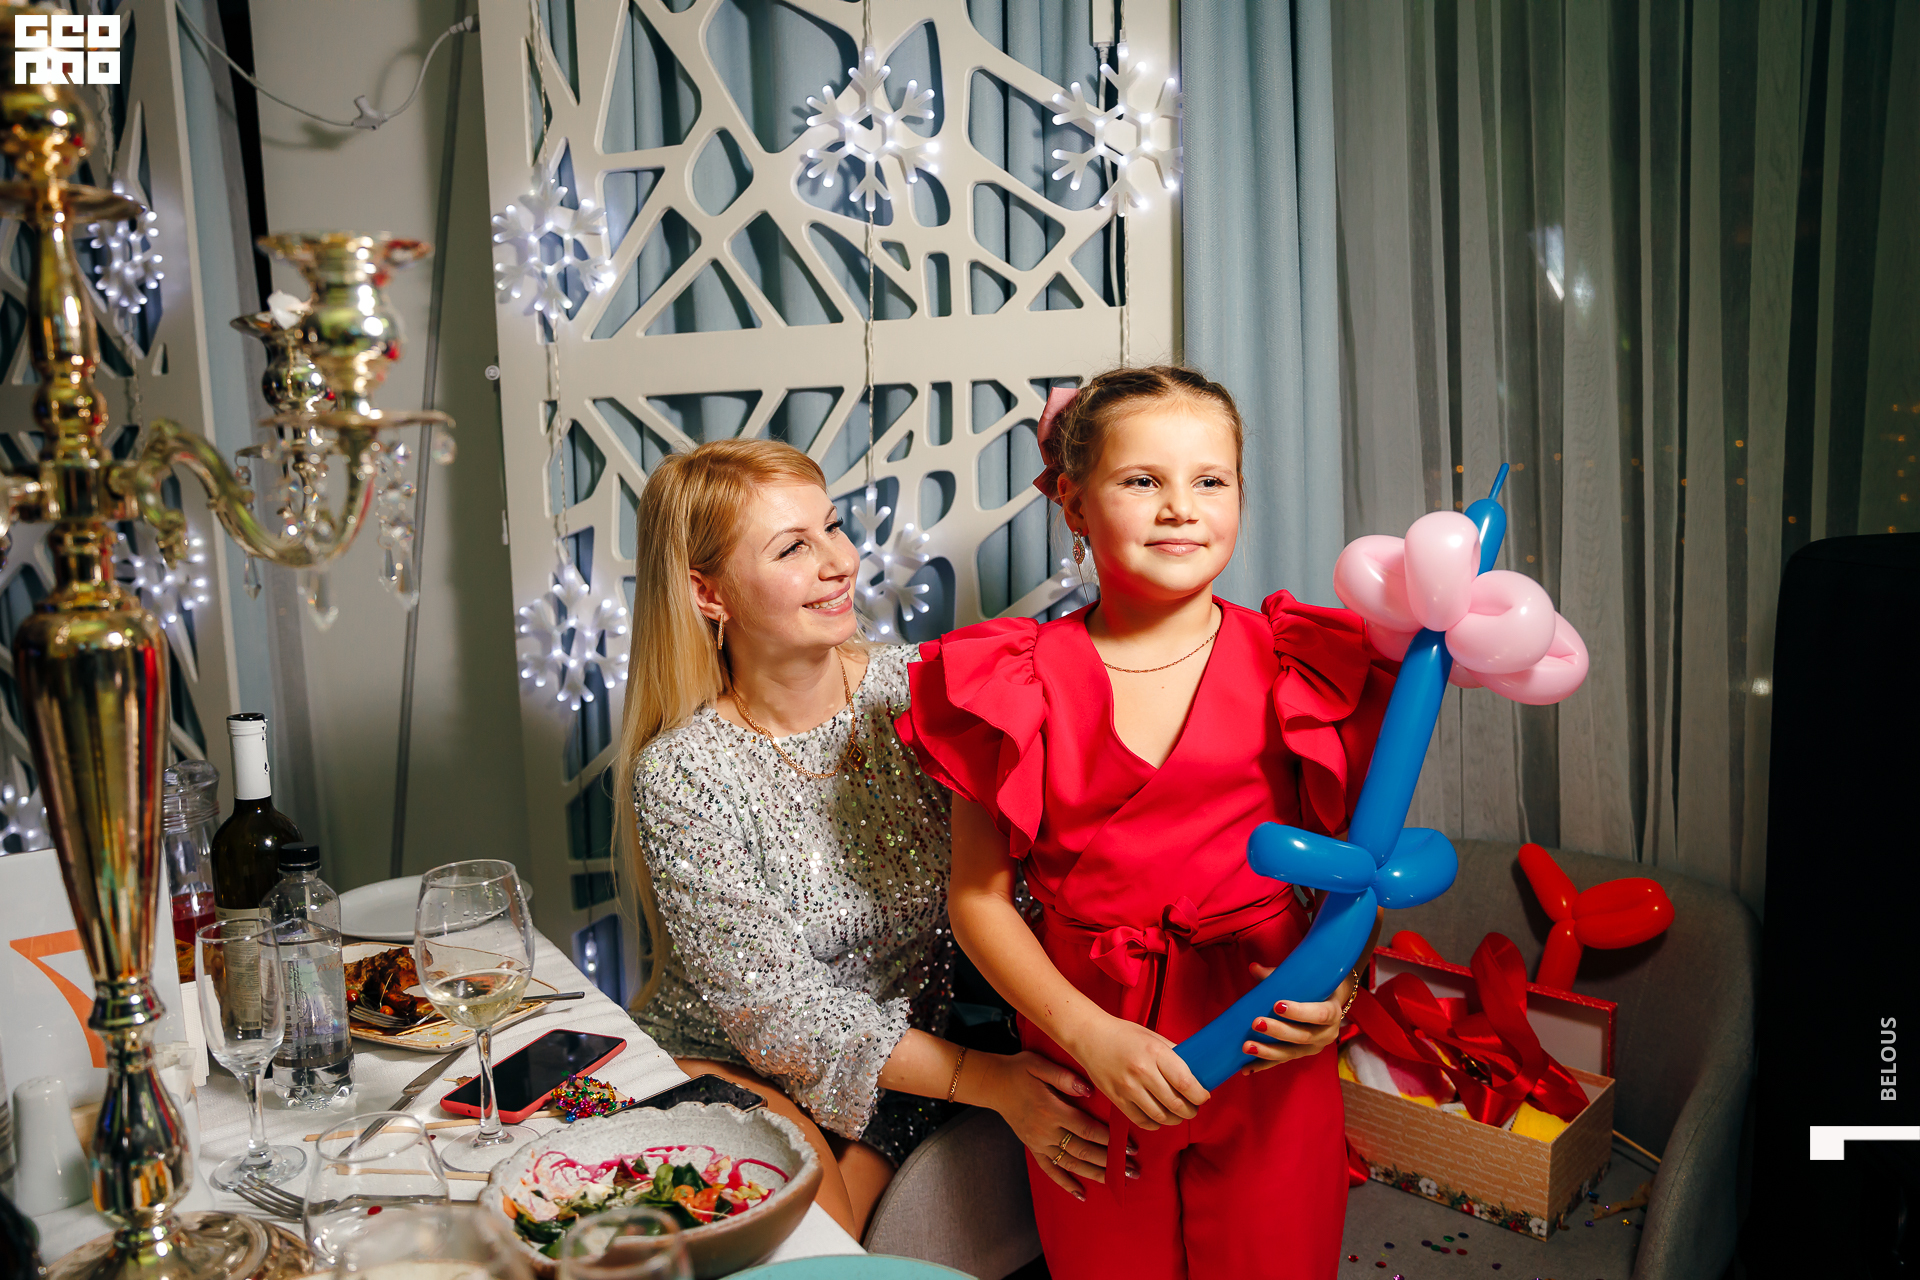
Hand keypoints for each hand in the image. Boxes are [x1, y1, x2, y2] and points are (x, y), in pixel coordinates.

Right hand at [968, 1050, 1126, 1200]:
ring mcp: (1038, 1142)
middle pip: (1082, 1151)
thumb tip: (1089, 1091)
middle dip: (1110, 1162)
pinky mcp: (1032, 1148)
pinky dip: (1065, 1183)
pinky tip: (1081, 1194)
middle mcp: (1045, 1130)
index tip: (1130, 1147)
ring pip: (1070, 1164)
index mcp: (1051, 1110)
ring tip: (1117, 1182)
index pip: (1086, 1129)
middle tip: (1132, 1171)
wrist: (993, 1084)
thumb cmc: (1019, 1070)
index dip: (1109, 1140)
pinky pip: (1050, 1170)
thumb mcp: (1040, 1064)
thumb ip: (1064, 1077)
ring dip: (1095, 1174)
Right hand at [1062, 1013, 1209, 1130]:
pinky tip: (1159, 1116)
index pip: (1186, 1084)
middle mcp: (1142, 1072)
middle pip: (1177, 1104)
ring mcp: (1128, 1088)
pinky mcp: (1117, 1100)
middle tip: (1193, 1107)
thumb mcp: (1154, 1037)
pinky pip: (1142, 1121)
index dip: (1200, 1095)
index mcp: (1155, 1053)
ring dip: (1175, 1119)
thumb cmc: (1124, 1035)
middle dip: (1191, 1110)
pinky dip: (1155, 1124)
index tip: (1203, 1096)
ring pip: (1161, 1117)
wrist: (1090, 1037)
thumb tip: (1197, 1072)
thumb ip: (1175, 1054)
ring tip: (1178, 1113)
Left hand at [1239, 962, 1352, 1074]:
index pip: (1319, 1014)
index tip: (1277, 1005)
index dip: (1299, 1012)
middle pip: (1302, 1036)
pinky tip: (1246, 1068)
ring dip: (1267, 1051)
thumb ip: (1280, 975)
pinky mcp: (1300, 1055)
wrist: (1331, 1002)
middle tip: (1257, 1023)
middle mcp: (1326, 1034)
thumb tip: (1254, 967)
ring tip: (1247, 1047)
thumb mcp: (1307, 979)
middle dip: (1278, 1031)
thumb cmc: (1317, 987)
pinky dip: (1263, 1065)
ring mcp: (1313, 1048)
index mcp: (1332, 1013)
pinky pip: (1281, 1061)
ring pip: (1290, 1053)